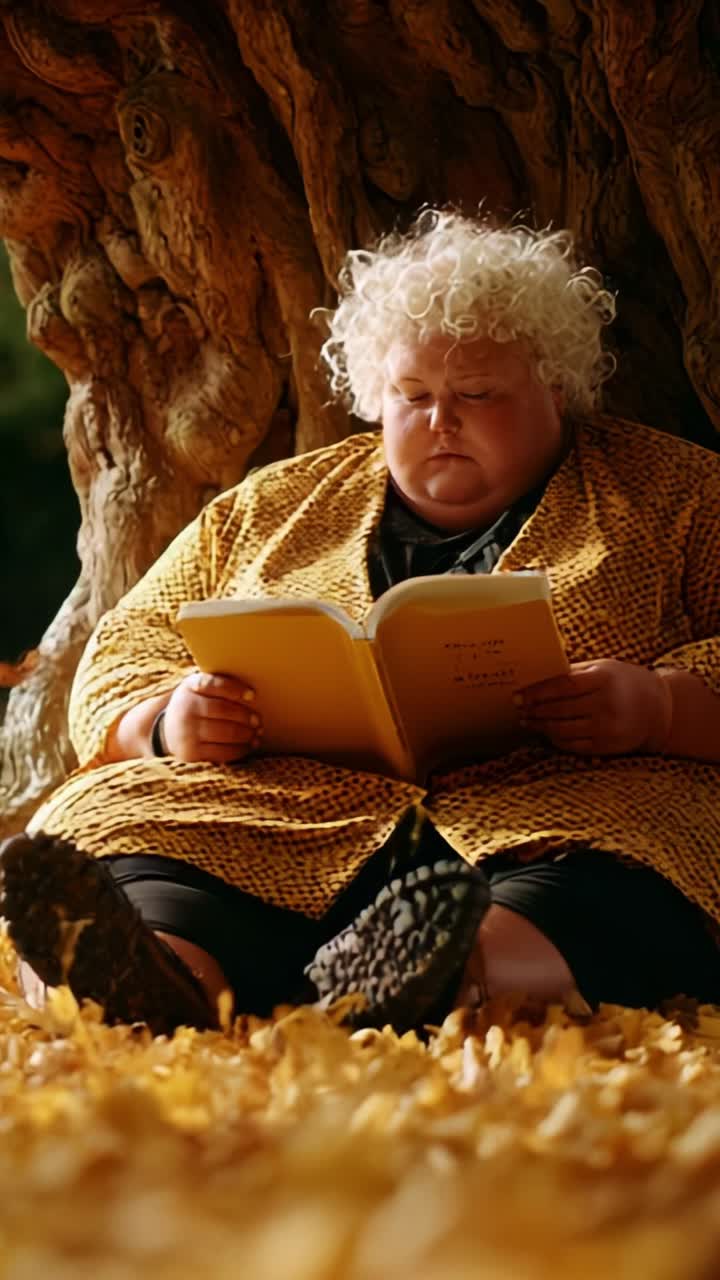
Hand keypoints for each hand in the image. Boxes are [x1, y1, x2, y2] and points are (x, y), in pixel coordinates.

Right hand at [162, 671, 261, 763]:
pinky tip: (248, 746)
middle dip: (246, 717)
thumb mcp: (199, 688)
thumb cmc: (195, 705)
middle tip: (258, 720)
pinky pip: (222, 752)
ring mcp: (187, 732)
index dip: (235, 689)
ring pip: (226, 733)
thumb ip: (219, 685)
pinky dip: (240, 749)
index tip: (252, 695)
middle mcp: (185, 708)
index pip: (213, 684)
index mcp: (190, 686)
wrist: (167, 729)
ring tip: (257, 734)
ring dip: (247, 734)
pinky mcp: (191, 752)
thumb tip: (253, 696)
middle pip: (224, 711)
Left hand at [518, 659, 671, 756]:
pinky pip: (572, 745)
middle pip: (559, 710)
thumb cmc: (623, 682)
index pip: (561, 687)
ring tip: (527, 721)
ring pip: (562, 730)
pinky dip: (555, 739)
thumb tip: (536, 677)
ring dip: (540, 726)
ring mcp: (607, 728)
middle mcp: (606, 705)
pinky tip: (546, 733)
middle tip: (517, 709)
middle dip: (534, 711)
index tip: (517, 696)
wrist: (659, 708)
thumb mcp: (602, 668)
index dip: (536, 693)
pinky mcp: (607, 746)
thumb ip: (573, 672)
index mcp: (603, 679)